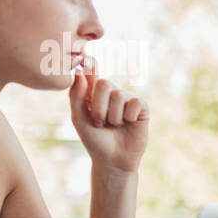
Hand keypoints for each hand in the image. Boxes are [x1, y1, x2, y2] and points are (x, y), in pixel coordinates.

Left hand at [69, 55, 148, 172]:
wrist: (112, 161)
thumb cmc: (95, 141)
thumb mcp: (79, 119)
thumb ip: (76, 96)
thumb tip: (79, 73)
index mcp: (93, 94)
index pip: (92, 73)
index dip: (90, 64)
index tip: (87, 56)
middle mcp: (111, 94)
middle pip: (105, 84)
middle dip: (99, 106)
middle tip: (99, 122)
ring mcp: (127, 100)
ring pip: (119, 96)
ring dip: (113, 116)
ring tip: (114, 126)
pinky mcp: (141, 109)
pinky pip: (135, 103)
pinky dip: (129, 116)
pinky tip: (129, 124)